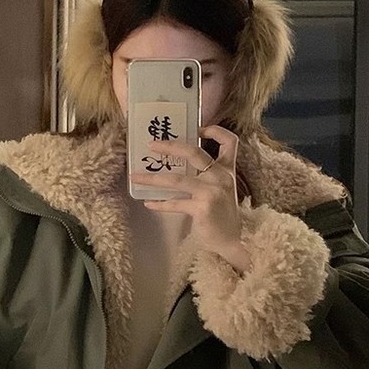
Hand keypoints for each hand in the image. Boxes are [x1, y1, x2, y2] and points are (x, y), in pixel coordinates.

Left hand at [129, 125, 252, 273]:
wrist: (233, 240)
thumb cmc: (222, 214)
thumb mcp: (220, 189)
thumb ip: (206, 176)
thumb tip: (175, 165)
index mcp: (227, 170)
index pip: (230, 141)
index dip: (214, 130)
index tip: (197, 128)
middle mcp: (221, 177)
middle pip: (195, 152)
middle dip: (170, 146)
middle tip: (152, 144)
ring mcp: (212, 192)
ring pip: (177, 179)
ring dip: (153, 178)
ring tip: (135, 176)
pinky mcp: (202, 208)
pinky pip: (175, 203)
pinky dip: (160, 204)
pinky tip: (148, 202)